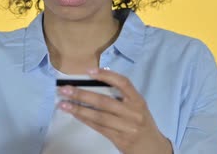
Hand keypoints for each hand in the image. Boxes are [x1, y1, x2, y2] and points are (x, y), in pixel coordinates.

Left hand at [57, 68, 171, 153]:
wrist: (153, 149)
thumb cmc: (142, 124)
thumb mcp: (138, 107)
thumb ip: (122, 97)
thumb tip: (95, 82)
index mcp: (138, 101)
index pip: (123, 83)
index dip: (106, 75)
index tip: (88, 71)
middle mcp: (133, 113)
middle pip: (105, 101)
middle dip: (82, 94)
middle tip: (65, 89)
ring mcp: (127, 127)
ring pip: (99, 116)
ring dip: (79, 109)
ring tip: (63, 104)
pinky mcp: (120, 139)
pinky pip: (99, 128)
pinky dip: (85, 120)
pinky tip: (75, 114)